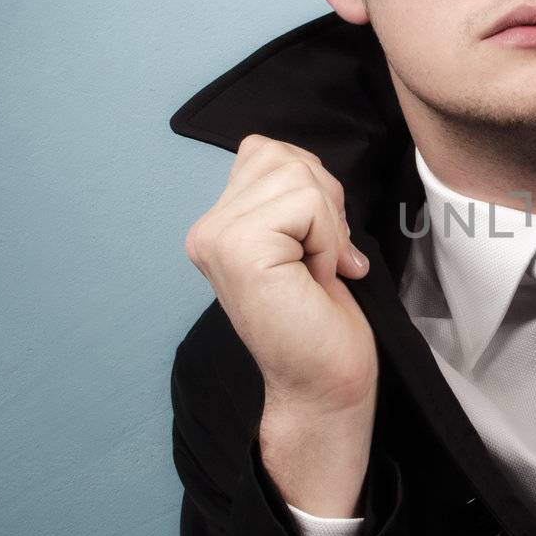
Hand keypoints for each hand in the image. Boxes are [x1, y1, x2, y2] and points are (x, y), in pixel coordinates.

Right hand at [184, 135, 377, 512]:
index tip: (318, 246)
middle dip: (326, 203)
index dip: (315, 190)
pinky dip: (328, 239)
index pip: (269, 151)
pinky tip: (315, 278)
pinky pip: (306, 203)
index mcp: (218, 223)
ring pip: (299, 175)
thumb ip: (296, 197)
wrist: (324, 384)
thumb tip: (310, 166)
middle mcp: (207, 228)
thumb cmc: (324, 318)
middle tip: (322, 260)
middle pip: (285, 156)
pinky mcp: (239, 248)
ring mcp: (216, 237)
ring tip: (315, 270)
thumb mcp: (308, 238)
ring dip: (329, 225)